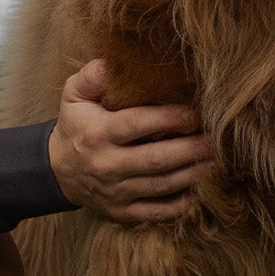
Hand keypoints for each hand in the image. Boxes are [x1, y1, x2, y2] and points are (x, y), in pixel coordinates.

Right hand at [48, 59, 213, 222]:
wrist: (57, 171)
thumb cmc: (76, 125)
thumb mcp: (74, 95)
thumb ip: (92, 76)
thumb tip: (112, 62)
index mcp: (98, 134)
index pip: (137, 124)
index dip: (169, 118)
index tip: (195, 112)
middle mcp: (108, 165)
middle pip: (156, 159)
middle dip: (191, 149)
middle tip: (217, 140)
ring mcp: (116, 192)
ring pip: (161, 186)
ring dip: (193, 174)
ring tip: (217, 162)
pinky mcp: (122, 212)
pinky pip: (156, 212)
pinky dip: (180, 206)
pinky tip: (201, 192)